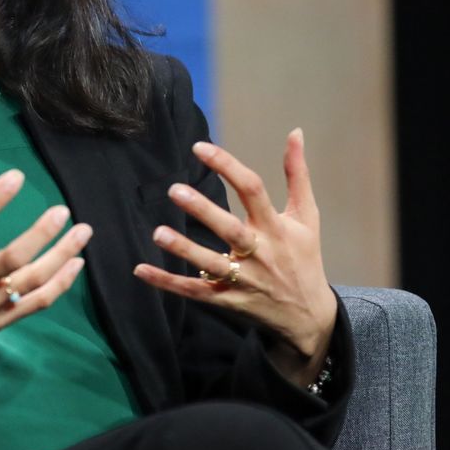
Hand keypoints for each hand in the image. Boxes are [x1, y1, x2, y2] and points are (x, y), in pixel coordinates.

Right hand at [0, 151, 90, 386]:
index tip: (16, 177)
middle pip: (11, 259)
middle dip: (40, 234)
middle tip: (62, 211)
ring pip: (31, 281)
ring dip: (61, 256)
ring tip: (83, 231)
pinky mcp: (0, 321)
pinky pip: (36, 303)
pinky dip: (60, 284)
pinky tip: (77, 263)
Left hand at [133, 129, 336, 386]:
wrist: (309, 317)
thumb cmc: (304, 257)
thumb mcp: (307, 216)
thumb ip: (297, 174)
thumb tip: (295, 132)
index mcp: (276, 228)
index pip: (253, 191)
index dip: (227, 167)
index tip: (199, 147)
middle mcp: (260, 253)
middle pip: (231, 230)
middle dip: (204, 210)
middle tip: (174, 190)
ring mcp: (243, 280)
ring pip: (210, 265)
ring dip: (184, 250)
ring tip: (157, 232)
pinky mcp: (227, 301)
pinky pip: (194, 292)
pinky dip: (167, 283)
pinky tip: (140, 270)